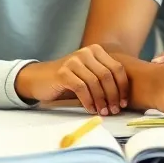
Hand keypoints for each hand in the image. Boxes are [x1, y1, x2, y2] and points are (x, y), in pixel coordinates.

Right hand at [14, 45, 129, 115]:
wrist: (40, 78)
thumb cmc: (68, 79)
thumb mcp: (88, 73)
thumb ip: (104, 77)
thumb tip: (123, 97)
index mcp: (95, 51)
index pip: (117, 68)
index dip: (123, 87)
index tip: (123, 103)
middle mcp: (85, 53)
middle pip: (107, 75)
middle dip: (113, 96)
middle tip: (114, 110)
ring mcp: (73, 61)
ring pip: (95, 83)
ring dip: (101, 101)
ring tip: (103, 112)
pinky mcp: (63, 73)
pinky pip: (82, 88)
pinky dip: (89, 101)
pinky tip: (90, 109)